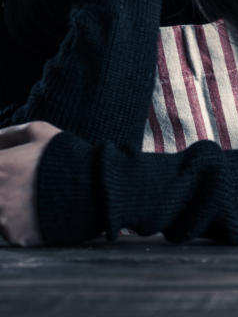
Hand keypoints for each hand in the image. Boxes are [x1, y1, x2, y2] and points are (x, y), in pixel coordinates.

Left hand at [0, 122, 61, 246]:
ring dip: (9, 205)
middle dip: (4, 187)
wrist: (96, 189)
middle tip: (23, 183)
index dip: (2, 167)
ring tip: (33, 197)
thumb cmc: (68, 158)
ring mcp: (4, 219)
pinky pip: (11, 229)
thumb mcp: (40, 132)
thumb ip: (9, 134)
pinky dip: (22, 222)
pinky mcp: (16, 237)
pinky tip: (39, 212)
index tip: (10, 169)